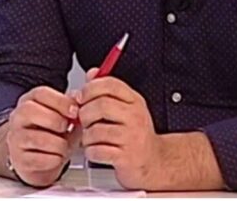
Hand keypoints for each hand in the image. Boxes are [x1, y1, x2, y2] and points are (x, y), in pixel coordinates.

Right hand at [6, 86, 80, 186]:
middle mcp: (18, 118)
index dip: (60, 101)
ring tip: (64, 146)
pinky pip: (39, 160)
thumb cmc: (54, 135)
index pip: (40, 94)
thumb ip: (72, 107)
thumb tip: (79, 98)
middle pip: (30, 111)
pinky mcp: (20, 160)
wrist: (41, 161)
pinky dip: (54, 160)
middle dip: (55, 120)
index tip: (75, 111)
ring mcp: (16, 139)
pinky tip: (56, 157)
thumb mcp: (65, 117)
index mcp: (30, 101)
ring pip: (36, 138)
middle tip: (66, 128)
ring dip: (59, 144)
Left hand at [78, 68, 163, 189]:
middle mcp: (135, 116)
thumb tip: (91, 73)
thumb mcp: (126, 108)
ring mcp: (132, 137)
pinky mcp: (126, 157)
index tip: (82, 97)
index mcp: (134, 101)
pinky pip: (97, 150)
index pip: (110, 84)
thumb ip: (107, 91)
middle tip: (85, 120)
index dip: (90, 88)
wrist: (154, 162)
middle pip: (101, 105)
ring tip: (92, 138)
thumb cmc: (136, 135)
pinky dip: (91, 152)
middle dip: (85, 114)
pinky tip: (97, 150)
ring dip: (87, 136)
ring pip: (95, 130)